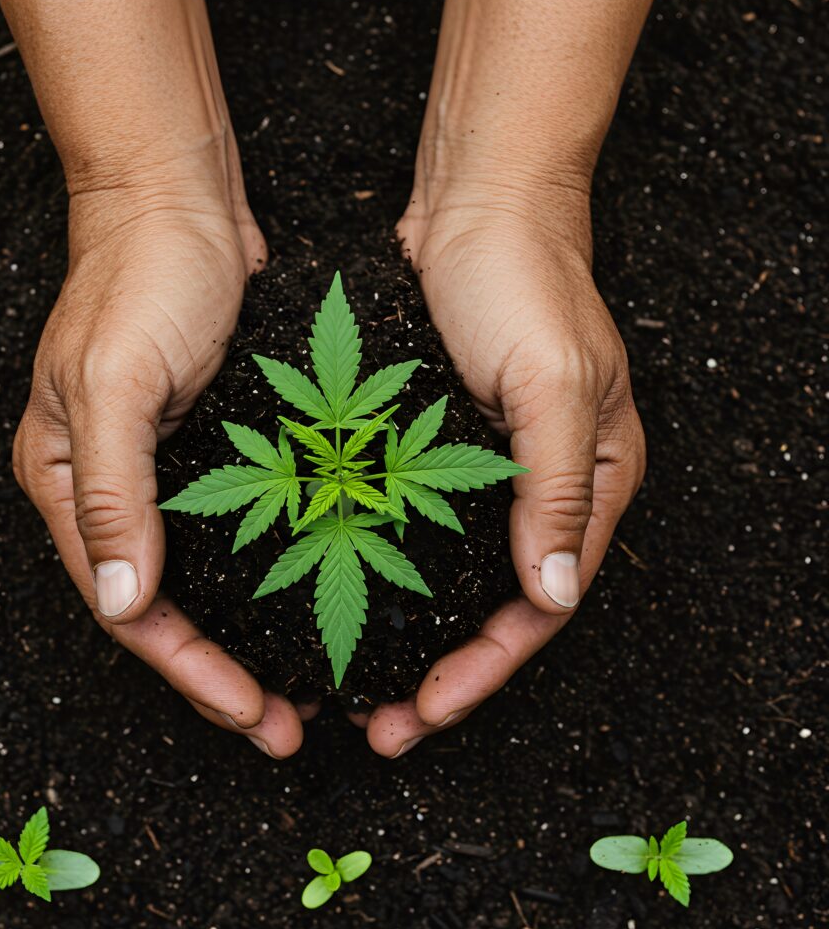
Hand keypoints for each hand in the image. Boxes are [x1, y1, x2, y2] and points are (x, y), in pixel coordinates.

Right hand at [12, 184, 306, 756]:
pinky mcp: (204, 450)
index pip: (125, 608)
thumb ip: (114, 495)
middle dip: (218, 676)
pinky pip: (231, 537)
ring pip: (198, 583)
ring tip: (301, 688)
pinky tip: (304, 603)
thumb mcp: (117, 381)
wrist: (177, 200)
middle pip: (160, 611)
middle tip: (285, 725)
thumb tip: (121, 604)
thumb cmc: (142, 277)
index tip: (249, 711)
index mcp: (65, 481)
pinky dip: (263, 580)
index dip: (186, 669)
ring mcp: (156, 472)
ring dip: (244, 639)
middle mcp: (104, 489)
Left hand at [365, 187, 645, 755]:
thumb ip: (557, 490)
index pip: (540, 607)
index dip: (485, 670)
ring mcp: (489, 472)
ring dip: (406, 635)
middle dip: (441, 674)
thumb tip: (552, 595)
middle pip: (494, 609)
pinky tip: (338, 596)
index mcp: (591, 484)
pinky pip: (415, 531)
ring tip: (352, 684)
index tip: (424, 712)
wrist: (480, 202)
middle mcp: (543, 490)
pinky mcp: (441, 449)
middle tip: (378, 725)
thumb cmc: (525, 282)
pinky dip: (382, 573)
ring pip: (449, 580)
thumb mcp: (552, 383)